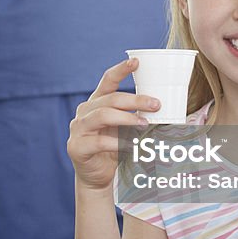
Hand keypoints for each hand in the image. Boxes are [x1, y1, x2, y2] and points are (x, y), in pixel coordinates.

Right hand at [67, 58, 159, 191]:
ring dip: (127, 118)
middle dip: (135, 100)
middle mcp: (84, 111)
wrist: (96, 177)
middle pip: (110, 99)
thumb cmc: (113, 148)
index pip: (107, 81)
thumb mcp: (124, 128)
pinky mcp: (77, 147)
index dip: (121, 70)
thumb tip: (161, 106)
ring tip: (145, 124)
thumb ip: (134, 115)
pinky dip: (118, 143)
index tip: (136, 61)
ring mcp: (78, 128)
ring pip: (103, 115)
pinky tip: (132, 145)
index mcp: (96, 102)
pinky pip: (100, 141)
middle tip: (156, 104)